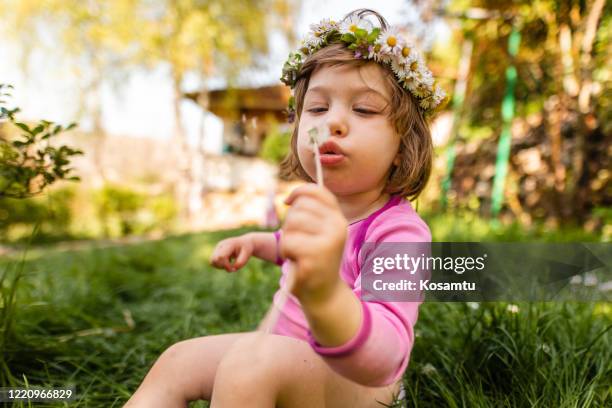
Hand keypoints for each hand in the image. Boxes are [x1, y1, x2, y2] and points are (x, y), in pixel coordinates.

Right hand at [210, 234, 253, 271]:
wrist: (245, 243)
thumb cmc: (246, 248)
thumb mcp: (248, 254)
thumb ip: (241, 262)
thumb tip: (233, 268)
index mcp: (229, 244)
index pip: (221, 257)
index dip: (226, 265)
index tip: (234, 269)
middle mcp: (221, 245)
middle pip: (215, 259)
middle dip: (223, 266)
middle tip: (232, 268)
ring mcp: (217, 248)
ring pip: (212, 261)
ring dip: (220, 267)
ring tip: (229, 265)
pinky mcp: (216, 252)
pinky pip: (212, 262)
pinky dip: (219, 266)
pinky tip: (227, 263)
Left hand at [281, 184, 347, 304]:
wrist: (325, 293)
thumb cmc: (316, 258)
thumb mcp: (319, 231)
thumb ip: (311, 211)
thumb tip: (289, 198)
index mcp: (338, 218)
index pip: (316, 191)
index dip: (297, 192)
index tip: (287, 202)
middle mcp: (337, 226)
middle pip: (298, 209)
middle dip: (290, 224)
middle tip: (299, 242)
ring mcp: (328, 241)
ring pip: (291, 224)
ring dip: (287, 239)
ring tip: (298, 252)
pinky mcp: (315, 255)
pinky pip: (288, 242)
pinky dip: (287, 252)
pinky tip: (298, 261)